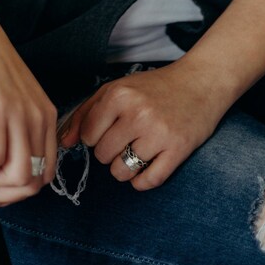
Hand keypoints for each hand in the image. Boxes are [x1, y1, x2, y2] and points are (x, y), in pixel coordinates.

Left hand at [59, 58, 229, 190]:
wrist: (200, 82)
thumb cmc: (154, 87)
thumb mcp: (116, 89)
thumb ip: (85, 113)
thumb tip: (64, 142)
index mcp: (119, 95)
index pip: (87, 135)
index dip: (94, 136)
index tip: (108, 129)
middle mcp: (137, 113)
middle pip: (102, 156)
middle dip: (109, 151)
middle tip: (126, 138)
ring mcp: (158, 133)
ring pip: (121, 172)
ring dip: (124, 168)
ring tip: (136, 150)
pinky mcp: (177, 150)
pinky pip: (147, 182)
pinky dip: (141, 181)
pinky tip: (147, 165)